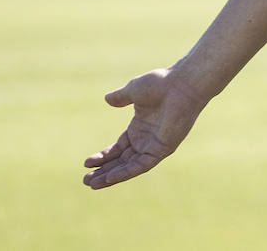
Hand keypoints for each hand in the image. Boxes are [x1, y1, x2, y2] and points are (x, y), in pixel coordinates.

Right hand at [83, 67, 207, 188]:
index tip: (86, 163)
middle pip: (121, 161)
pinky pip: (141, 165)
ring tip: (92, 184)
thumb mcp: (134, 90)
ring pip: (129, 166)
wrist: (180, 84)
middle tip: (85, 180)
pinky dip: (126, 172)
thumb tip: (107, 99)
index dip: (103, 156)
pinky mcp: (162, 149)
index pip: (118, 148)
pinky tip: (110, 177)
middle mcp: (146, 139)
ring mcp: (154, 145)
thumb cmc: (161, 83)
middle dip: (104, 171)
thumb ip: (120, 97)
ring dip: (111, 176)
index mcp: (139, 127)